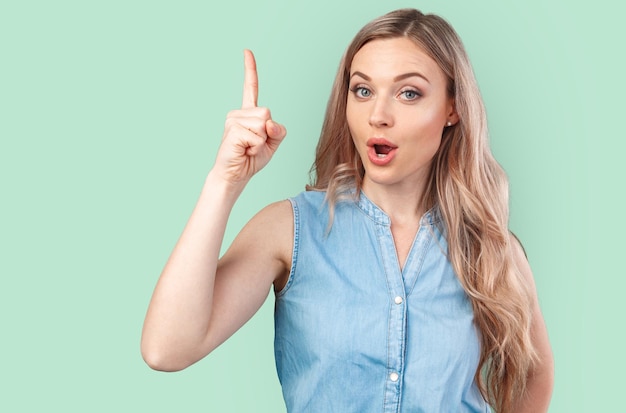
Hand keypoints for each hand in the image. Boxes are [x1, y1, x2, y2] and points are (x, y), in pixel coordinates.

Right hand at [213, 49, 286, 185]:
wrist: (234, 176)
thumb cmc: (251, 160)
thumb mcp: (272, 145)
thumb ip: (278, 131)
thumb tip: (269, 124)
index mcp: (249, 113)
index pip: (251, 87)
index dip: (250, 69)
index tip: (247, 51)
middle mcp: (239, 113)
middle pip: (267, 113)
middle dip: (267, 134)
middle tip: (253, 146)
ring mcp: (233, 120)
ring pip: (263, 124)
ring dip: (261, 142)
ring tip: (247, 148)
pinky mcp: (233, 130)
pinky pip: (257, 136)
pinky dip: (256, 147)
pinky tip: (243, 151)